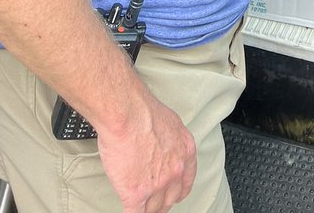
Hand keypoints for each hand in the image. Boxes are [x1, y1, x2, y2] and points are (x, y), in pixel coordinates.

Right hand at [97, 95, 196, 212]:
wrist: (127, 113)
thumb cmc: (142, 110)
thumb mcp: (169, 123)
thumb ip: (169, 140)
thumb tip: (161, 147)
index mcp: (185, 151)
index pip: (186, 182)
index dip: (178, 192)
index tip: (173, 196)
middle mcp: (175, 170)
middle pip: (170, 198)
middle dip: (162, 203)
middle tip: (153, 204)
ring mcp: (157, 184)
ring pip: (153, 209)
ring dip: (146, 209)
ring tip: (140, 208)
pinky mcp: (136, 193)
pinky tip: (128, 209)